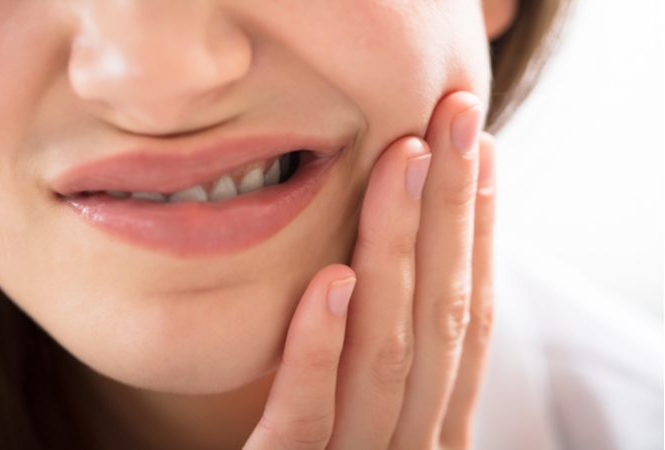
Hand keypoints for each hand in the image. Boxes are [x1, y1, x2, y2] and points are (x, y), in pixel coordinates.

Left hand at [245, 91, 495, 449]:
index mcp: (432, 430)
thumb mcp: (370, 423)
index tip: (481, 157)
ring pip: (387, 359)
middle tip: (456, 120)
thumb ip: (385, 367)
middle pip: (439, 323)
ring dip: (399, 255)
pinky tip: (333, 282)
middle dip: (454, 215)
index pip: (465, 323)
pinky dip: (321, 353)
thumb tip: (394, 271)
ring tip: (403, 164)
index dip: (481, 238)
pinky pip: (306, 425)